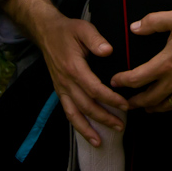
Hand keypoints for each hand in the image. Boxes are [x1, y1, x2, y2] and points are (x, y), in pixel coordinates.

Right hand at [3, 0, 128, 146]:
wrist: (47, 32)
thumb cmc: (68, 30)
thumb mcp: (83, 29)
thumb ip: (95, 39)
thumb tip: (108, 51)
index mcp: (74, 67)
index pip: (94, 88)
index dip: (110, 99)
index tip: (125, 105)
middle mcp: (66, 81)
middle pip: (86, 105)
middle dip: (103, 118)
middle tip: (121, 126)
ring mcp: (61, 88)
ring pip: (74, 114)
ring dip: (88, 129)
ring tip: (101, 141)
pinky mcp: (59, 90)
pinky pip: (68, 111)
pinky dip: (77, 125)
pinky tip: (87, 134)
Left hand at [110, 10, 171, 112]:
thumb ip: (153, 22)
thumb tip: (133, 28)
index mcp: (166, 63)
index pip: (137, 79)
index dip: (122, 82)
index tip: (114, 81)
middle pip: (148, 99)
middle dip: (134, 102)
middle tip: (125, 101)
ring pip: (164, 107)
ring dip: (151, 108)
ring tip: (144, 106)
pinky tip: (168, 105)